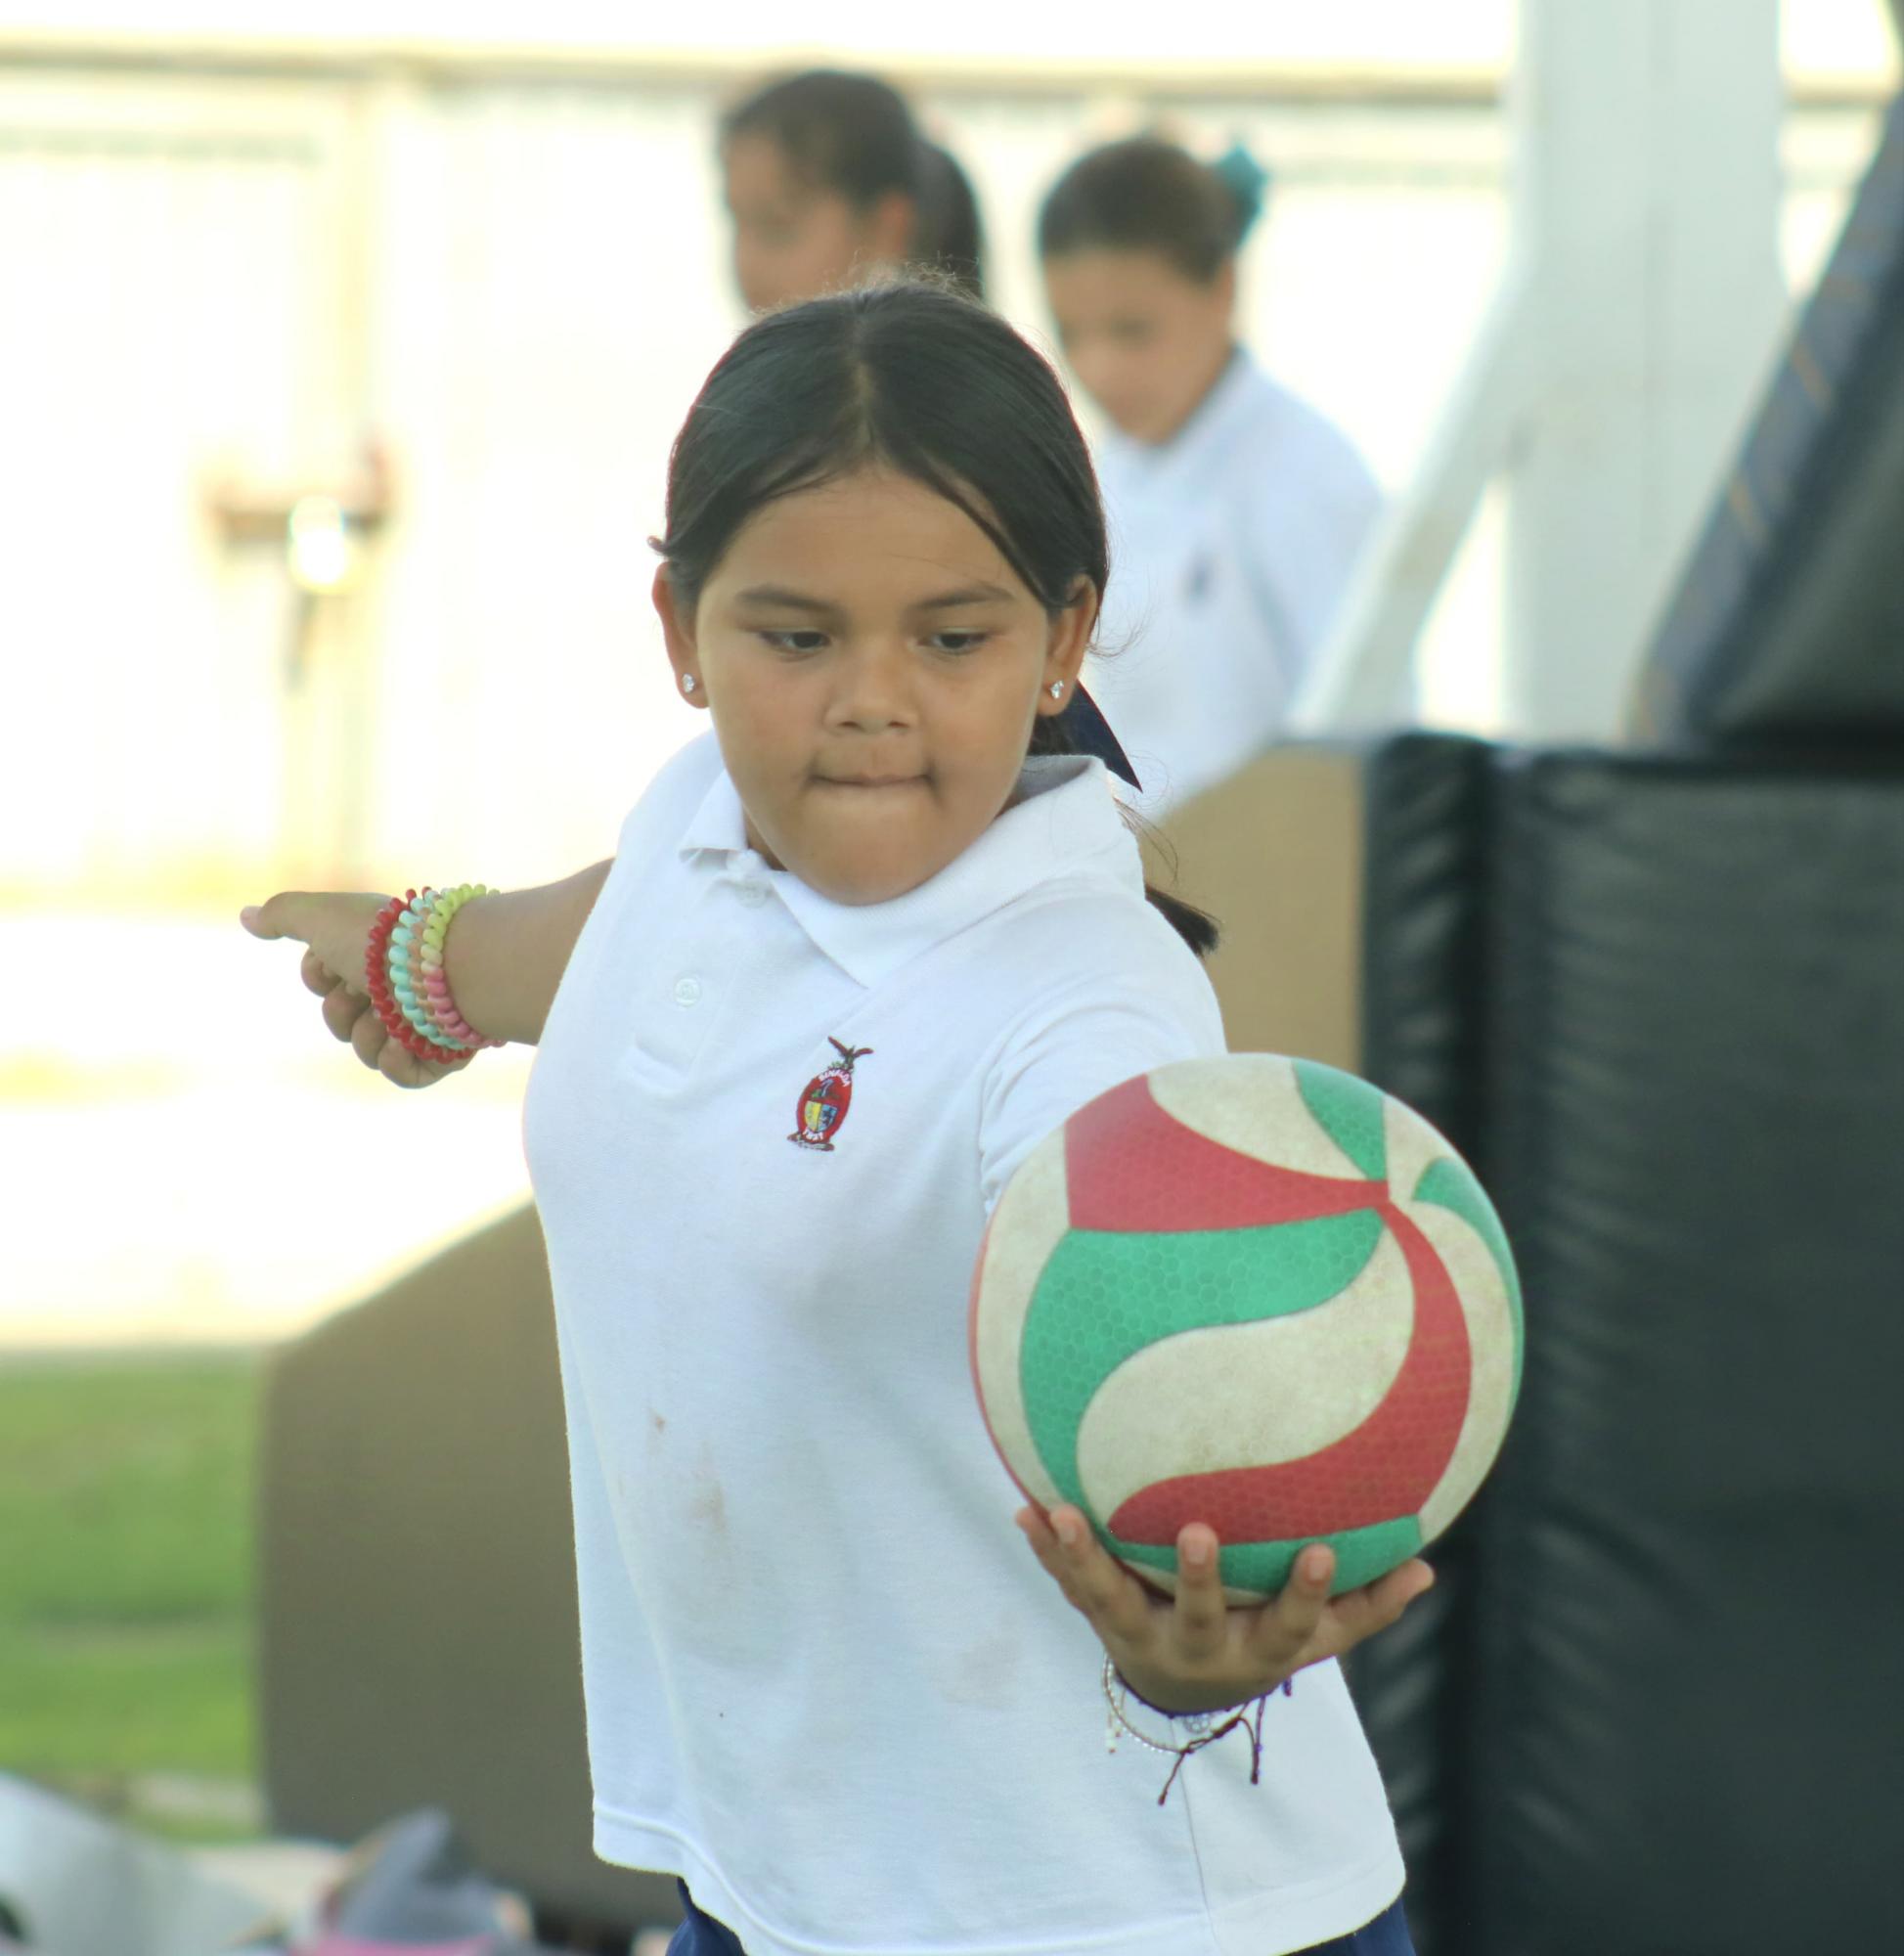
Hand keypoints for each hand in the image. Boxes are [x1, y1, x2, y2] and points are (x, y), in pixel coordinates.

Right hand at [241, 891, 470, 1089]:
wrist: (449, 968)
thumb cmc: (383, 941)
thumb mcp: (322, 916)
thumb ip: (282, 914)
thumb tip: (246, 916)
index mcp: (371, 956)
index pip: (321, 980)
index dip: (319, 974)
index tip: (335, 959)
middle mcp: (394, 988)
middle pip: (338, 1019)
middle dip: (343, 1009)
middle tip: (367, 991)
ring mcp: (419, 1022)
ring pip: (367, 1051)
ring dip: (371, 1034)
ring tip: (395, 1016)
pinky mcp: (443, 1054)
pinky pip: (404, 1076)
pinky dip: (399, 1061)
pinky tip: (410, 1039)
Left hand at [1016, 1502, 1432, 1714]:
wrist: (1182, 1692)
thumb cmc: (1262, 1639)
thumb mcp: (1315, 1637)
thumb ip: (1366, 1605)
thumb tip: (1427, 1569)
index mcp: (1257, 1648)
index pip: (1292, 1625)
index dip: (1309, 1594)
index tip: (1322, 1552)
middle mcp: (1197, 1647)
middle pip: (1197, 1618)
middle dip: (1197, 1578)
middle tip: (1196, 1531)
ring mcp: (1143, 1635)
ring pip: (1112, 1600)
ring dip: (1086, 1559)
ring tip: (1062, 1515)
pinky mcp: (1100, 1619)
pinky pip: (1068, 1584)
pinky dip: (1045, 1550)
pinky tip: (1022, 1508)